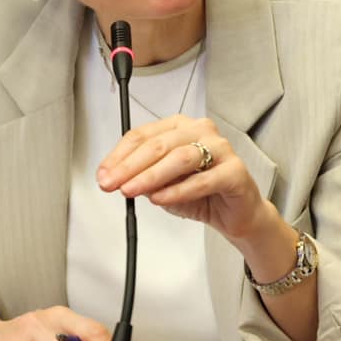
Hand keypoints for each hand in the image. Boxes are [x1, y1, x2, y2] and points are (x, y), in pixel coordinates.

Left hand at [97, 115, 267, 245]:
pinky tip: (160, 199)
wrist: (236, 214)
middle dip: (130, 166)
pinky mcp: (235, 171)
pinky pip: (202, 180)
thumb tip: (114, 176)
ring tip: (132, 190)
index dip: (119, 155)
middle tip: (113, 183)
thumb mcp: (163, 184)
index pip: (144, 135)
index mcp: (181, 127)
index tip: (104, 174)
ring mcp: (221, 148)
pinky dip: (177, 190)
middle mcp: (201, 131)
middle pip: (159, 144)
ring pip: (180, 157)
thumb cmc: (202, 193)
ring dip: (151, 176)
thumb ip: (142, 176)